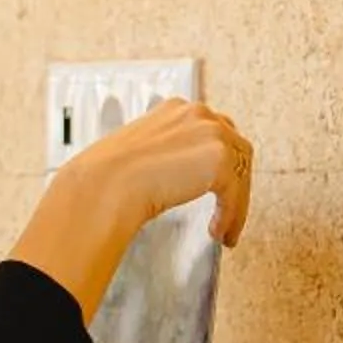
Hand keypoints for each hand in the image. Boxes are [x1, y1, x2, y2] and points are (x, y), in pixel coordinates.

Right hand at [11, 100, 252, 316]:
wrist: (102, 187)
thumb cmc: (106, 177)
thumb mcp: (139, 153)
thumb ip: (165, 154)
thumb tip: (176, 175)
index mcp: (176, 110)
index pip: (213, 131)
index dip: (218, 160)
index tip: (218, 181)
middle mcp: (197, 115)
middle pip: (235, 148)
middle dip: (234, 179)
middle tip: (228, 206)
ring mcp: (211, 134)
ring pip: (240, 172)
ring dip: (235, 203)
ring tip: (223, 228)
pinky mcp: (219, 161)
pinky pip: (235, 194)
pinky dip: (231, 216)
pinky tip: (217, 232)